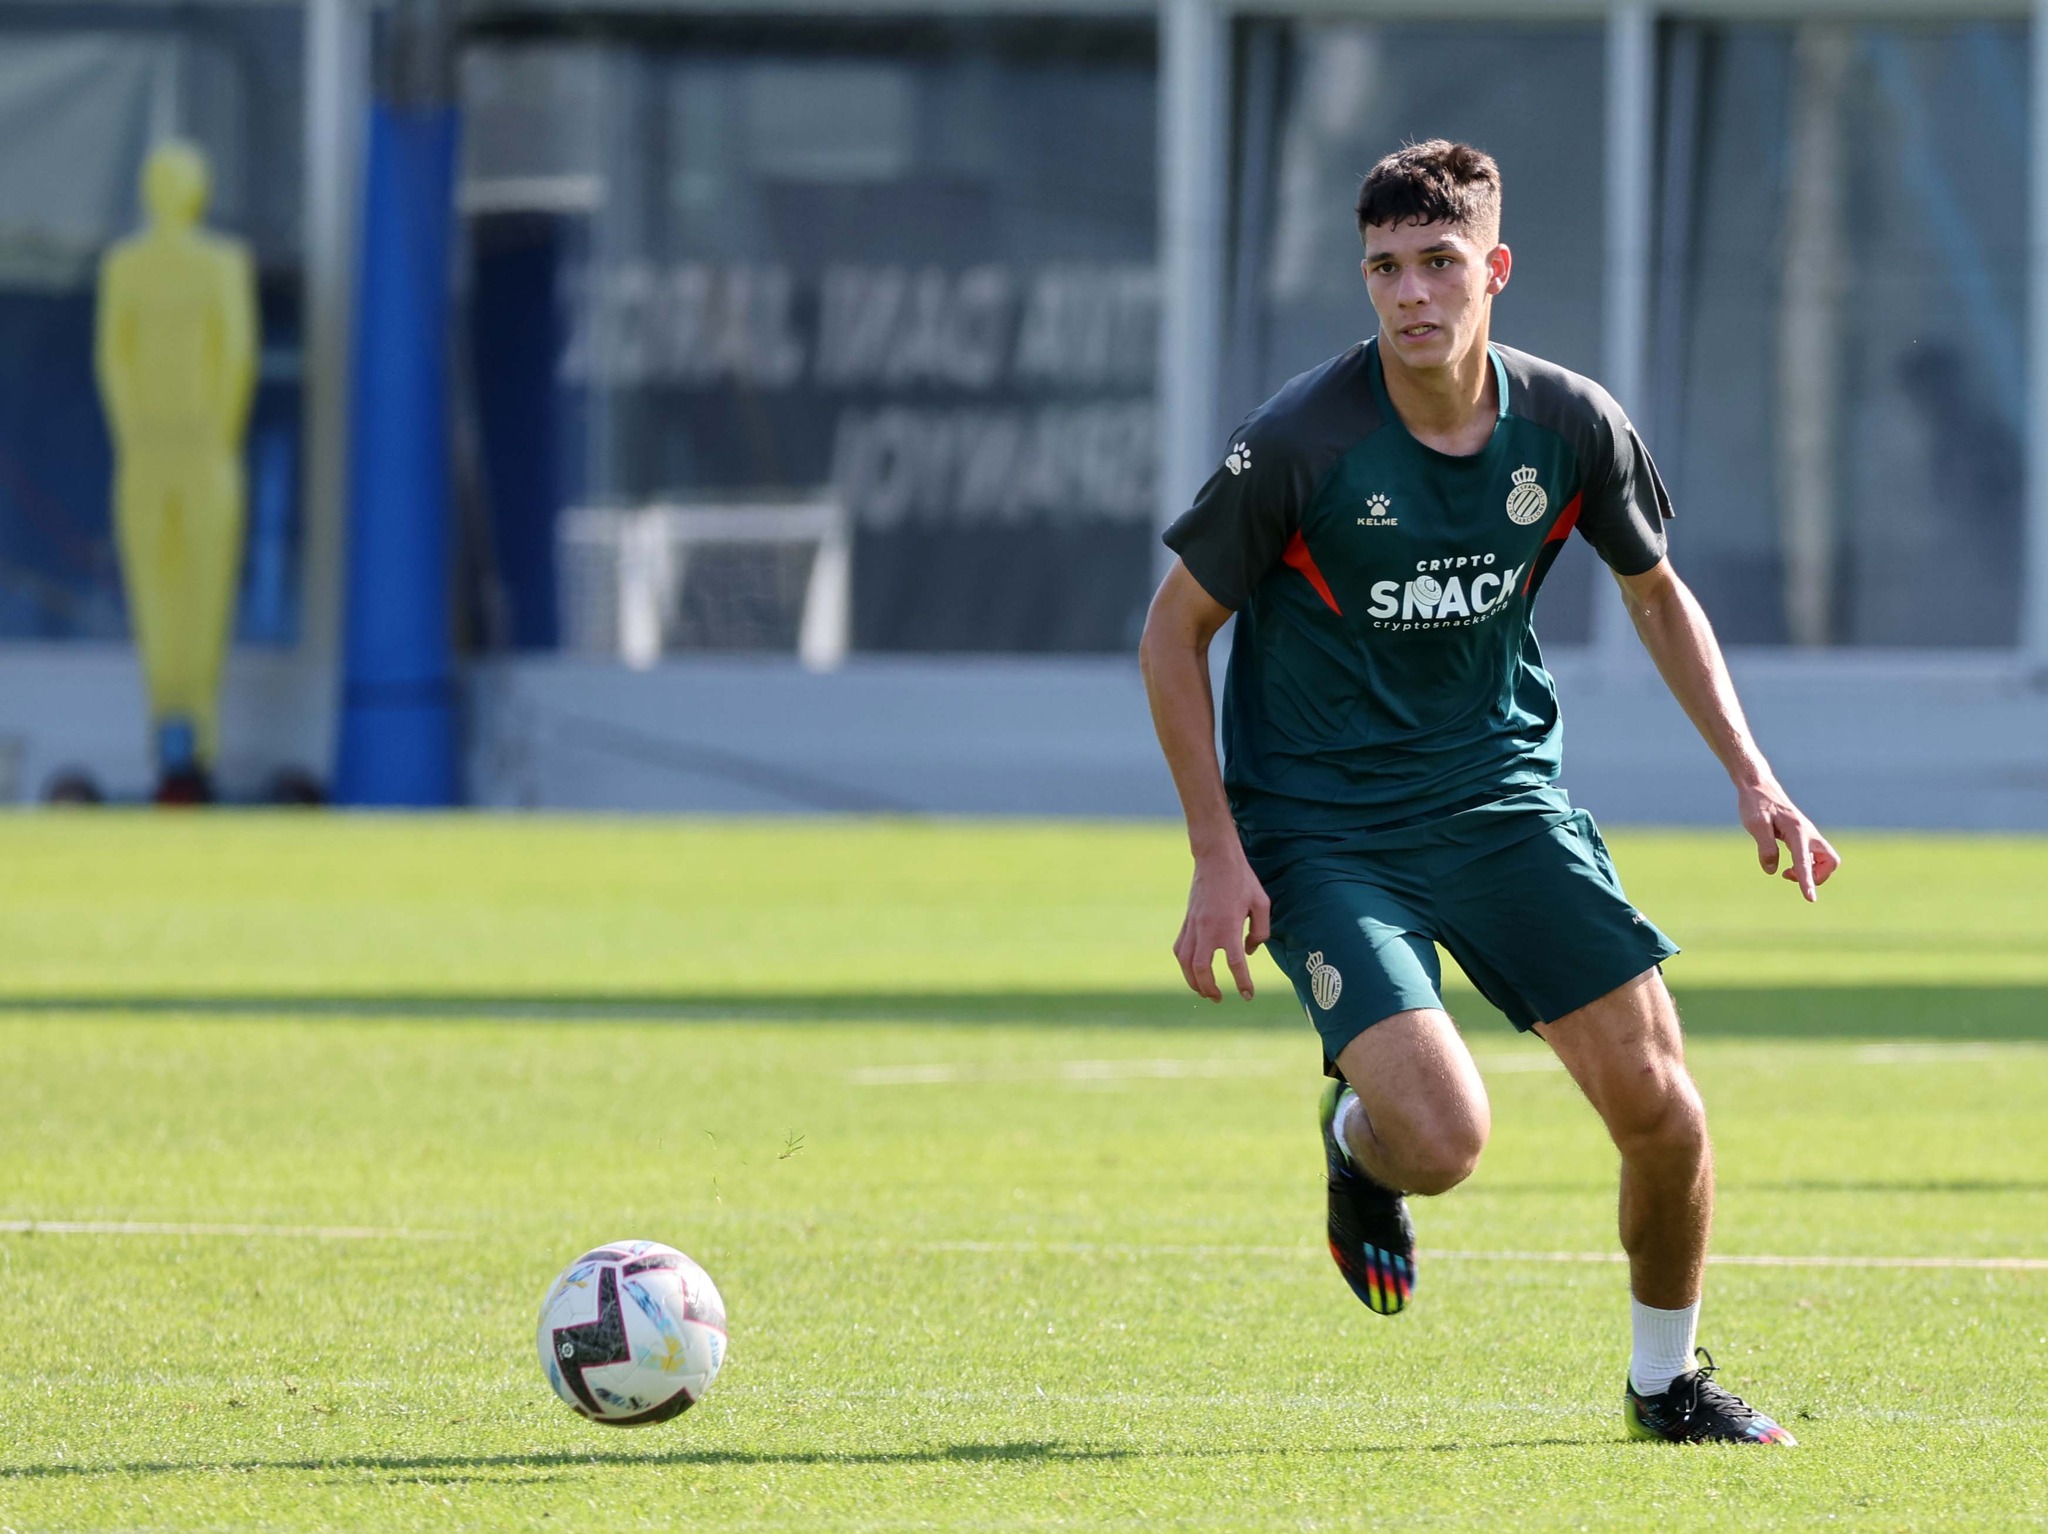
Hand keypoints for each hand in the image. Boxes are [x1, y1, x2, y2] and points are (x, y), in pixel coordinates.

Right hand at [1174, 847, 1272, 1000]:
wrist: (1215, 858)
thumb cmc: (1242, 879)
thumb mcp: (1262, 903)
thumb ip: (1260, 932)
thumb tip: (1249, 952)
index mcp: (1229, 926)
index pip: (1236, 964)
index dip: (1243, 983)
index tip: (1248, 995)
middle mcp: (1207, 930)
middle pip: (1202, 970)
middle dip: (1209, 989)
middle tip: (1219, 998)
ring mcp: (1193, 926)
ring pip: (1185, 963)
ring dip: (1192, 981)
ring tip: (1204, 991)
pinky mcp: (1186, 921)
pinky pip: (1180, 949)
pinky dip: (1184, 964)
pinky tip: (1191, 970)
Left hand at [1737, 777, 1840, 901]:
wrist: (1759, 787)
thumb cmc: (1756, 804)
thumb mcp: (1755, 825)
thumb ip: (1765, 848)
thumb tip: (1772, 871)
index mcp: (1797, 831)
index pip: (1804, 862)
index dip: (1808, 881)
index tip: (1810, 899)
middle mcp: (1808, 833)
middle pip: (1830, 861)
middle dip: (1818, 876)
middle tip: (1790, 877)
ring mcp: (1808, 834)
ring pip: (1825, 860)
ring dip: (1812, 871)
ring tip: (1786, 873)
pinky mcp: (1803, 836)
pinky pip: (1814, 856)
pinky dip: (1806, 865)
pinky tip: (1786, 866)